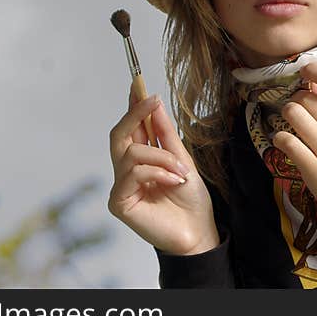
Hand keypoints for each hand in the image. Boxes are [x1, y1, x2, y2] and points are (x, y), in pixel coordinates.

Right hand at [107, 85, 218, 254]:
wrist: (198, 231)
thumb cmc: (190, 200)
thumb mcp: (181, 159)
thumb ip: (164, 134)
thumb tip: (153, 102)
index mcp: (141, 160)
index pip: (131, 129)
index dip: (132, 107)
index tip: (138, 84)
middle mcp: (126, 172)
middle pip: (118, 135)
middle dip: (135, 114)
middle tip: (152, 101)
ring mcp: (121, 187)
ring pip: (130, 153)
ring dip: (161, 158)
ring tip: (181, 172)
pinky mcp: (119, 202)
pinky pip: (133, 174)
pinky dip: (157, 173)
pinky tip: (173, 183)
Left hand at [271, 61, 316, 228]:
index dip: (313, 70)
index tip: (305, 71)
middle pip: (307, 99)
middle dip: (299, 98)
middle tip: (301, 105)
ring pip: (294, 115)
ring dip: (289, 114)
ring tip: (294, 120)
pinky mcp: (313, 172)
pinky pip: (286, 142)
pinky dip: (281, 138)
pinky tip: (285, 141)